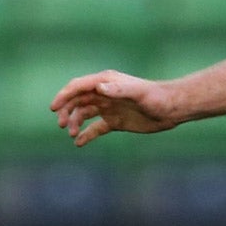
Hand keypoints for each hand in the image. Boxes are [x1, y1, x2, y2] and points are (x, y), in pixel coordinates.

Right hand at [50, 70, 179, 146]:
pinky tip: (79, 143)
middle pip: (77, 101)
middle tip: (63, 125)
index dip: (63, 96)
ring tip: (72, 134)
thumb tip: (98, 87)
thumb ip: (118, 89)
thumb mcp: (138, 93)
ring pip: (83, 114)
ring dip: (75, 123)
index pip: (78, 87)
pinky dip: (86, 135)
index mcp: (106, 82)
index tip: (53, 108)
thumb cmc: (156, 98)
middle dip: (66, 111)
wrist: (171, 109)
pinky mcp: (114, 121)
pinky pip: (95, 128)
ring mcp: (108, 107)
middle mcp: (104, 93)